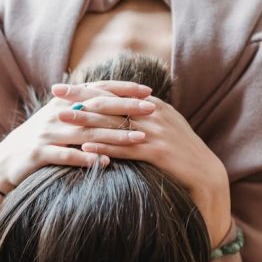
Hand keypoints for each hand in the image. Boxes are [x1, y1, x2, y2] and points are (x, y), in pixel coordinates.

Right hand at [0, 80, 154, 192]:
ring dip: (114, 136)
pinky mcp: (39, 153)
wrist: (5, 160)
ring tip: (138, 140)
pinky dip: (86, 159)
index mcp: (63, 102)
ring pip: (86, 133)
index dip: (123, 89)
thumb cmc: (39, 140)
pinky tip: (105, 163)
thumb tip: (114, 99)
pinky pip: (66, 156)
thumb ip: (82, 108)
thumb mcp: (59, 119)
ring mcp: (47, 133)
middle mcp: (56, 114)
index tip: (148, 92)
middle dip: (126, 109)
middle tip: (151, 110)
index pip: (97, 90)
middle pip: (97, 109)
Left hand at [72, 94, 232, 246]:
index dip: (86, 88)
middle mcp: (154, 114)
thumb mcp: (161, 127)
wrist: (206, 174)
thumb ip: (140, 116)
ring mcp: (157, 133)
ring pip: (115, 124)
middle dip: (80, 98)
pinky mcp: (159, 153)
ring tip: (62, 119)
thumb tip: (113, 109)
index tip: (61, 86)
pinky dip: (105, 146)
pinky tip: (85, 146)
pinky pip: (126, 148)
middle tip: (54, 95)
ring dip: (86, 120)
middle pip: (110, 103)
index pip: (113, 92)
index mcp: (153, 105)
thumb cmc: (179, 153)